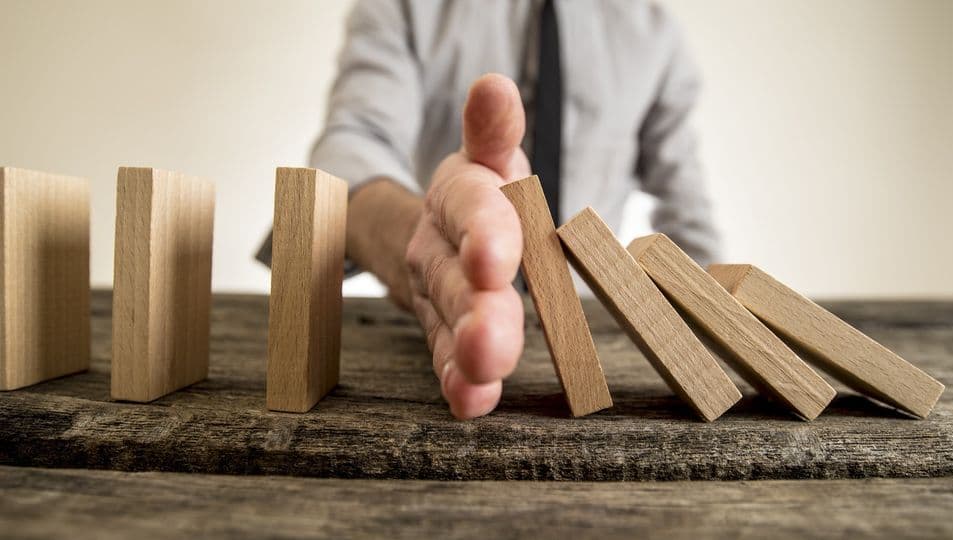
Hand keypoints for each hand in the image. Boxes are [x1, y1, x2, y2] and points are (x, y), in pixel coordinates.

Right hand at [404, 74, 529, 418]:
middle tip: (493, 340)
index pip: (467, 209)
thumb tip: (495, 86)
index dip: (480, 232)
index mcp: (460, 196)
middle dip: (474, 308)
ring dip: (466, 351)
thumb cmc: (480, 193)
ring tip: (484, 376)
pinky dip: (458, 381)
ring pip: (448, 321)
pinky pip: (445, 355)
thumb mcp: (486, 157)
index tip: (495, 260)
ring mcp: (437, 291)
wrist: (431, 229)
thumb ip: (493, 130)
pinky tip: (472, 403)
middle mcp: (440, 245)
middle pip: (455, 276)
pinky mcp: (442, 329)